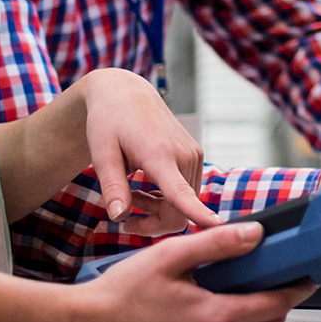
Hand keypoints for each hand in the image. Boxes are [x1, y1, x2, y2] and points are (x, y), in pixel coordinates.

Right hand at [74, 221, 313, 321]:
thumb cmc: (125, 293)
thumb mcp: (172, 256)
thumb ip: (217, 243)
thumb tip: (256, 232)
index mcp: (217, 318)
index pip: (276, 304)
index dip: (299, 286)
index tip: (311, 268)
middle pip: (272, 320)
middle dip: (285, 295)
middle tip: (286, 266)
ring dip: (266, 306)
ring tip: (259, 274)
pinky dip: (245, 315)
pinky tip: (231, 290)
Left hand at [76, 69, 220, 231]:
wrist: (126, 93)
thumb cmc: (109, 121)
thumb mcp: (101, 154)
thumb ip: (112, 187)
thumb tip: (118, 218)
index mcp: (160, 154)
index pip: (182, 194)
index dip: (200, 214)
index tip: (219, 228)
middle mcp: (185, 155)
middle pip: (180, 212)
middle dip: (154, 224)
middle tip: (124, 219)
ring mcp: (194, 155)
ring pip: (185, 205)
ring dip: (160, 211)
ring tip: (132, 197)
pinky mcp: (195, 155)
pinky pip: (188, 192)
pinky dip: (168, 200)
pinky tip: (147, 187)